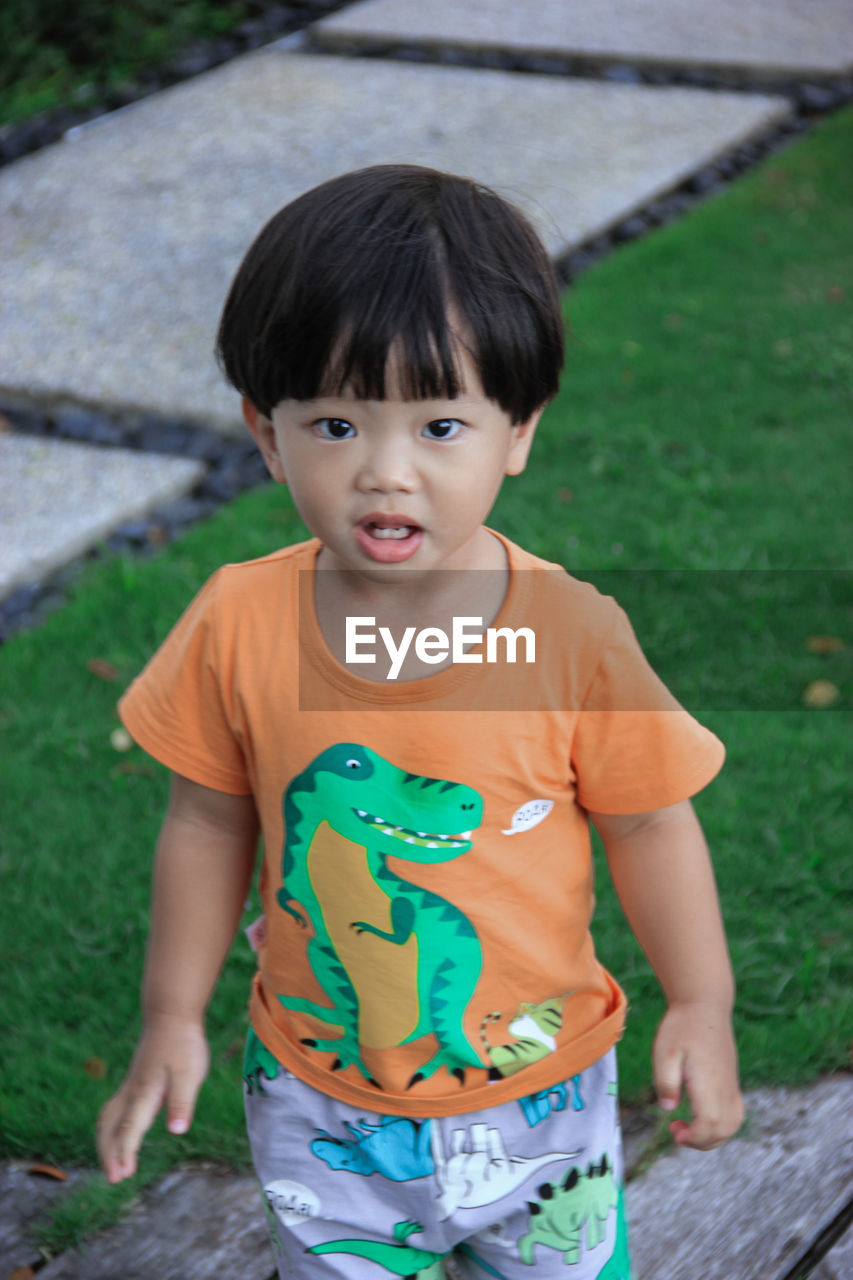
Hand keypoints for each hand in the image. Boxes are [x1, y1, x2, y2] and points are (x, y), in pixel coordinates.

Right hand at [97, 1015, 208, 1182]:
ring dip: (107, 1142)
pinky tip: (119, 1134)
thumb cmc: (183, 1044)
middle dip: (109, 1153)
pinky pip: (113, 1109)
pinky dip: (110, 1128)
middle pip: (110, 1127)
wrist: (171, 1014)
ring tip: (113, 1163)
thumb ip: (182, 1101)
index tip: (121, 1175)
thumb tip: (177, 1130)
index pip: (129, 1129)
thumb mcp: (190, 1072)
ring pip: (108, 1118)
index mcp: (144, 1093)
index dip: (124, 1152)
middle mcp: (132, 1092)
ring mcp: (130, 1085)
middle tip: (114, 1178)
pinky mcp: (134, 1081)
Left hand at [652, 1002, 743, 1150]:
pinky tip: (701, 1116)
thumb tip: (668, 1108)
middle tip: (677, 1131)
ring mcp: (731, 1085)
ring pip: (733, 1125)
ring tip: (689, 1128)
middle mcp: (725, 1087)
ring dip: (712, 1136)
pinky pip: (735, 1113)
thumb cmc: (681, 1027)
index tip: (674, 1131)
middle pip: (724, 1130)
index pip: (710, 1125)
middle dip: (701, 1142)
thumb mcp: (664, 1051)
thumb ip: (665, 1081)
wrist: (704, 1006)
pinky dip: (721, 1125)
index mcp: (709, 1082)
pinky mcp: (731, 1081)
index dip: (694, 1138)